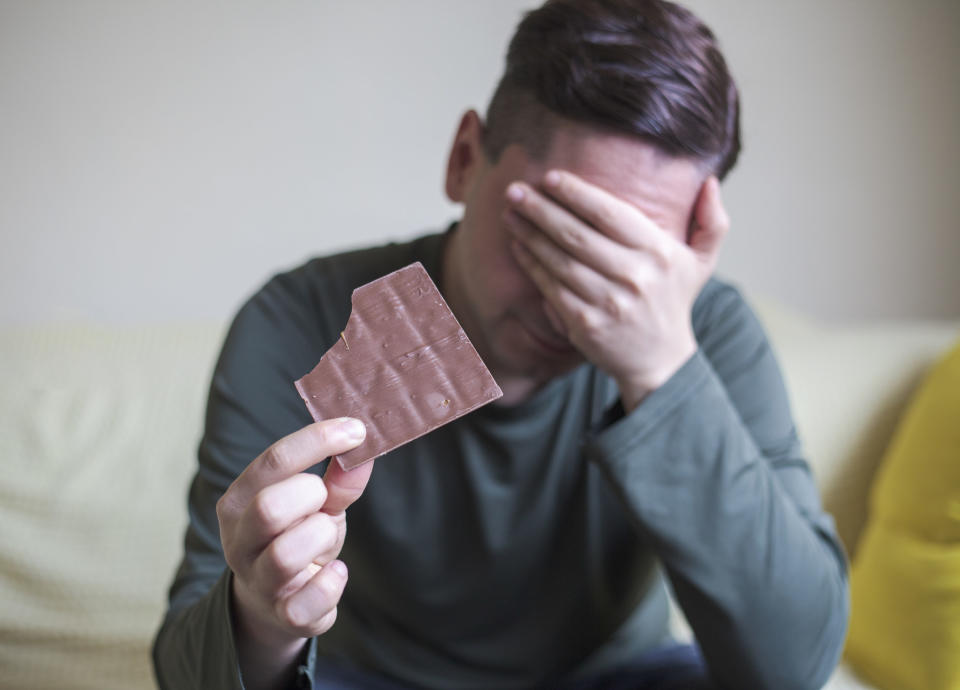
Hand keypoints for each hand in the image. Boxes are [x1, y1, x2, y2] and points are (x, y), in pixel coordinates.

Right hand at [216, 417, 371, 688]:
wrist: (279, 604)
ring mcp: (258, 581)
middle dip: (310, 496)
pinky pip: (310, 599)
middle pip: (268, 507)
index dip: (318, 440)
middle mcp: (239, 540)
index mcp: (241, 501)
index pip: (272, 462)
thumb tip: (363, 447)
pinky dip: (333, 581)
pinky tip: (335, 570)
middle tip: (324, 499)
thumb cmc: (298, 538)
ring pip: (285, 554)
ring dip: (320, 536)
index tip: (357, 430)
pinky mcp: (283, 615)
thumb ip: (339, 478)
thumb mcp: (317, 503)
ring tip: (325, 535)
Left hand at [504, 170, 728, 409]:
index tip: (550, 177)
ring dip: (530, 234)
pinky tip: (518, 245)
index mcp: (659, 252)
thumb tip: (711, 182)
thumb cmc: (673, 301)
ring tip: (511, 213)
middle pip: (577, 235)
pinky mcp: (585, 325)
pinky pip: (552, 287)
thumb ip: (712, 221)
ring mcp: (608, 303)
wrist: (659, 361)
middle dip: (542, 209)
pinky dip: (532, 264)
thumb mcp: (701, 262)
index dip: (577, 193)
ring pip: (560, 260)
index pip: (610, 214)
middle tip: (516, 190)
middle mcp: (634, 277)